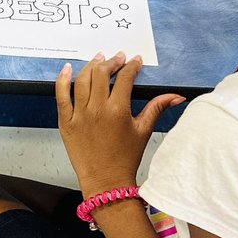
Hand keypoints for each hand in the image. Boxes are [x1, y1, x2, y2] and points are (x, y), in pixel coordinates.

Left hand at [55, 53, 184, 197]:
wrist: (105, 180)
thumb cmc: (125, 157)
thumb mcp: (144, 131)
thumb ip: (157, 108)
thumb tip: (176, 96)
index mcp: (118, 111)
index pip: (124, 78)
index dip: (130, 66)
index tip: (134, 61)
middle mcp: (97, 109)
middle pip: (101, 74)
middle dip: (111, 62)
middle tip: (117, 58)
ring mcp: (79, 115)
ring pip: (82, 80)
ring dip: (90, 66)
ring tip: (98, 59)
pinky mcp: (66, 121)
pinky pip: (61, 95)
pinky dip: (62, 80)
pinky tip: (67, 69)